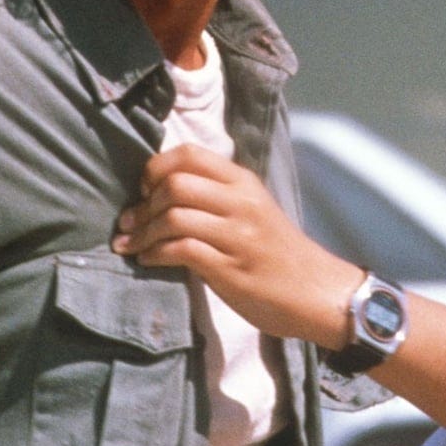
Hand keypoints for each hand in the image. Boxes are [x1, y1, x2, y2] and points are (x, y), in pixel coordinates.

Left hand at [113, 144, 364, 348]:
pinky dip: (155, 254)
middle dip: (142, 204)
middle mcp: (241, 202)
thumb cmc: (278, 252)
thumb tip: (161, 192)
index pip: (190, 154)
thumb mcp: (252, 210)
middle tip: (129, 222)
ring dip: (142, 232)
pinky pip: (181, 250)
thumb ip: (216, 196)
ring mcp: (237, 235)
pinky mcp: (230, 269)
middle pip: (175, 184)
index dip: (156, 168)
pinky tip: (148, 260)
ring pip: (173, 216)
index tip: (144, 190)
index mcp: (244, 182)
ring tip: (130, 244)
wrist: (316, 292)